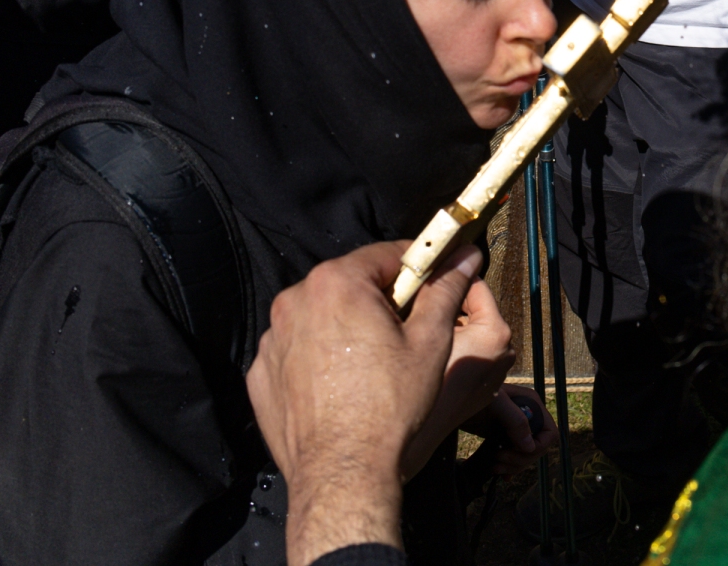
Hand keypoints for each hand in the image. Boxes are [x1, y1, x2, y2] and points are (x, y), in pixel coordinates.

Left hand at [246, 241, 480, 565]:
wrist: (343, 474)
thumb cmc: (390, 407)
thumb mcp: (430, 342)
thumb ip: (445, 290)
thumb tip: (465, 256)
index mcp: (336, 283)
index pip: (386, 254)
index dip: (417, 266)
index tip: (435, 282)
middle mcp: (294, 301)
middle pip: (349, 283)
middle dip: (380, 300)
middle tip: (407, 331)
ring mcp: (272, 339)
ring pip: (321, 317)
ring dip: (347, 328)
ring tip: (372, 366)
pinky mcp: (261, 373)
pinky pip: (296, 350)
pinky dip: (318, 358)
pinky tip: (342, 386)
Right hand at [398, 271, 515, 476]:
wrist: (406, 440)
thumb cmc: (413, 387)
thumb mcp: (424, 331)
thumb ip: (434, 294)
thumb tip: (429, 264)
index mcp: (496, 333)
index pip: (473, 284)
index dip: (444, 274)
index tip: (419, 270)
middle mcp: (502, 352)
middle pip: (468, 307)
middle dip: (440, 300)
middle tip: (408, 295)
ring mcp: (491, 373)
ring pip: (462, 330)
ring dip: (438, 322)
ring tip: (407, 318)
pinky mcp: (478, 389)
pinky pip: (461, 352)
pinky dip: (441, 345)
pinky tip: (413, 345)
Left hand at [462, 384, 560, 474]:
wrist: (449, 400)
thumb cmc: (471, 393)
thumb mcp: (495, 403)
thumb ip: (515, 420)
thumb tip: (530, 446)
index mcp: (531, 403)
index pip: (549, 432)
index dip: (537, 447)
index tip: (515, 452)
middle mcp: (527, 415)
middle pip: (538, 448)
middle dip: (521, 459)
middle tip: (499, 461)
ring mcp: (515, 427)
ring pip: (526, 455)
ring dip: (513, 466)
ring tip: (494, 467)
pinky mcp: (503, 436)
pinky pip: (515, 456)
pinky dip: (510, 467)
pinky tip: (501, 473)